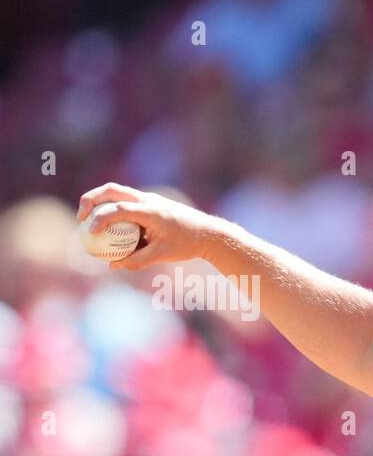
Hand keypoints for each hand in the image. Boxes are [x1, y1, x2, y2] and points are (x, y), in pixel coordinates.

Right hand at [76, 182, 231, 269]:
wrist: (209, 233)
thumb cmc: (187, 245)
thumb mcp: (161, 256)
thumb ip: (136, 261)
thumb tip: (112, 266)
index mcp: (151, 211)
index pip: (118, 209)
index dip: (99, 219)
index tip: (89, 233)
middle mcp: (148, 200)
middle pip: (111, 190)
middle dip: (90, 200)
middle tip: (80, 218)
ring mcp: (149, 198)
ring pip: (117, 192)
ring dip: (100, 202)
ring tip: (89, 221)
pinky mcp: (150, 202)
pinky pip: (127, 202)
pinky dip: (114, 210)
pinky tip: (109, 228)